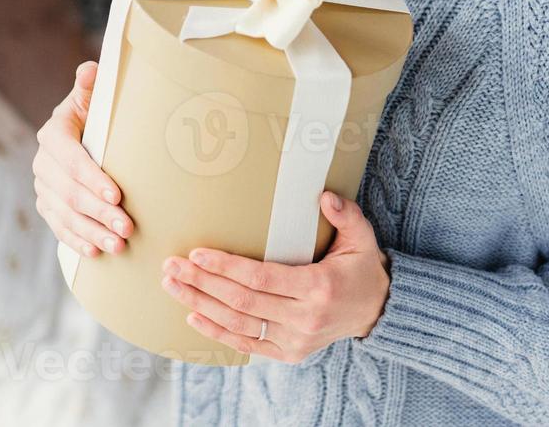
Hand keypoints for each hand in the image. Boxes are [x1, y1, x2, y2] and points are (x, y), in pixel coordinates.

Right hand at [32, 60, 134, 257]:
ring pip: (65, 214)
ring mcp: (43, 187)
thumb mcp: (93, 97)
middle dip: (99, 211)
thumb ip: (90, 86)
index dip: (92, 178)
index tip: (117, 194)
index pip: (71, 159)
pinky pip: (59, 227)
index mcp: (54, 133)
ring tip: (118, 246)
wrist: (82, 132)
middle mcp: (43, 162)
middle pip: (70, 192)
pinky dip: (77, 241)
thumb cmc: (95, 113)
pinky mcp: (46, 206)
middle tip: (127, 227)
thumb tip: (91, 70)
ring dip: (92, 232)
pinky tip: (95, 252)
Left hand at [160, 191, 390, 362]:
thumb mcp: (362, 237)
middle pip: (242, 301)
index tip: (197, 254)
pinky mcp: (290, 353)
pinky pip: (247, 344)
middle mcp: (304, 318)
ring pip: (239, 323)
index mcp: (318, 287)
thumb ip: (345, 215)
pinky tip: (193, 316)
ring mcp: (296, 340)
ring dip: (201, 305)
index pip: (261, 278)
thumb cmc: (362, 267)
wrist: (377, 310)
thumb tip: (324, 196)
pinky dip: (218, 332)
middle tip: (171, 267)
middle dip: (202, 283)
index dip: (226, 267)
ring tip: (172, 287)